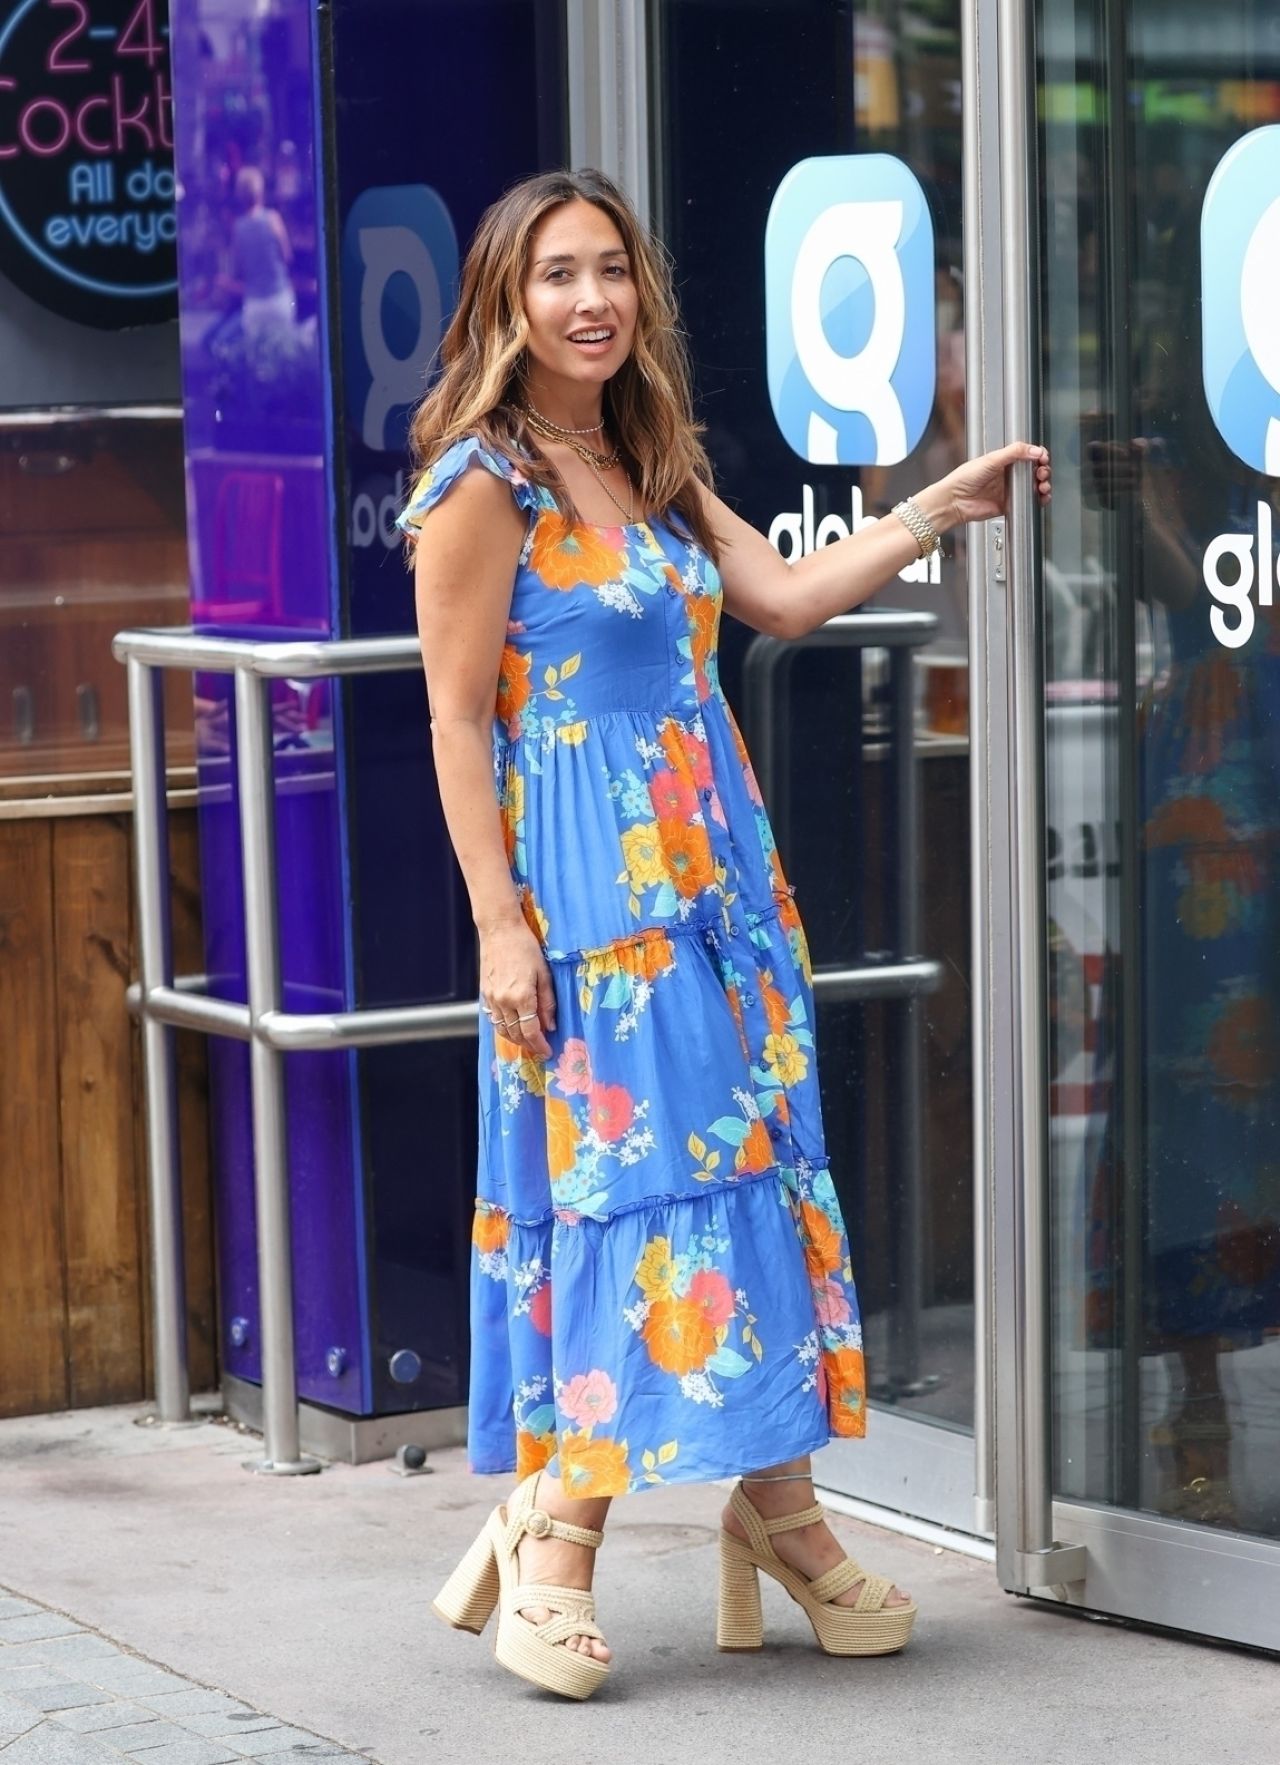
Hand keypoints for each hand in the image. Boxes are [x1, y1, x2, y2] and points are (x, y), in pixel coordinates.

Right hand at [479, 919, 555, 1061]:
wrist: (500, 929)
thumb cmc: (525, 946)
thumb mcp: (544, 973)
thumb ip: (547, 1002)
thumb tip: (550, 1026)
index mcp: (522, 997)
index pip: (531, 1032)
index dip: (540, 1045)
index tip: (547, 1051)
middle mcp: (504, 1002)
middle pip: (516, 1034)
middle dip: (529, 1045)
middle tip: (540, 1047)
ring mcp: (492, 999)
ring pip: (502, 1029)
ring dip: (515, 1039)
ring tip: (527, 1040)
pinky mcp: (485, 993)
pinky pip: (493, 1018)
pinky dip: (503, 1027)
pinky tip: (512, 1025)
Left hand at [931, 441, 1051, 526]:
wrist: (955, 501)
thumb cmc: (964, 479)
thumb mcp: (991, 459)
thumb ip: (1014, 452)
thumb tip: (1035, 450)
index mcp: (1004, 460)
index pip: (1028, 455)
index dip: (1038, 455)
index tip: (1043, 457)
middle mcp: (1008, 474)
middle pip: (1035, 470)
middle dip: (1043, 470)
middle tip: (1042, 472)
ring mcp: (1009, 490)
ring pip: (1035, 486)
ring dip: (1044, 485)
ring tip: (1043, 485)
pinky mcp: (1009, 504)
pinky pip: (1029, 502)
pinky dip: (1039, 500)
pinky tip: (1042, 497)